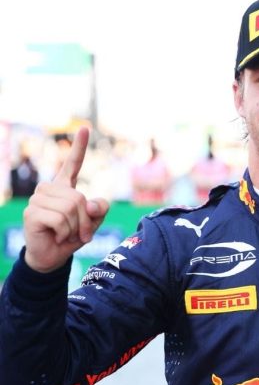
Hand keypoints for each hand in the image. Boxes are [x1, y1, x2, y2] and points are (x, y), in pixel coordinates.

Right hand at [23, 128, 108, 272]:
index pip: (72, 164)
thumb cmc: (73, 235)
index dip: (79, 147)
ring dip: (75, 227)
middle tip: (79, 231)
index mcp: (65, 187)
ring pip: (71, 208)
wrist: (52, 256)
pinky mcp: (32, 213)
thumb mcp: (94, 222)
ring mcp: (38, 200)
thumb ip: (100, 210)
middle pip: (79, 198)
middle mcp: (49, 189)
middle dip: (85, 219)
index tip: (85, 128)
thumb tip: (91, 204)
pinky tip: (56, 236)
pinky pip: (60, 220)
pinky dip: (65, 232)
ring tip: (66, 234)